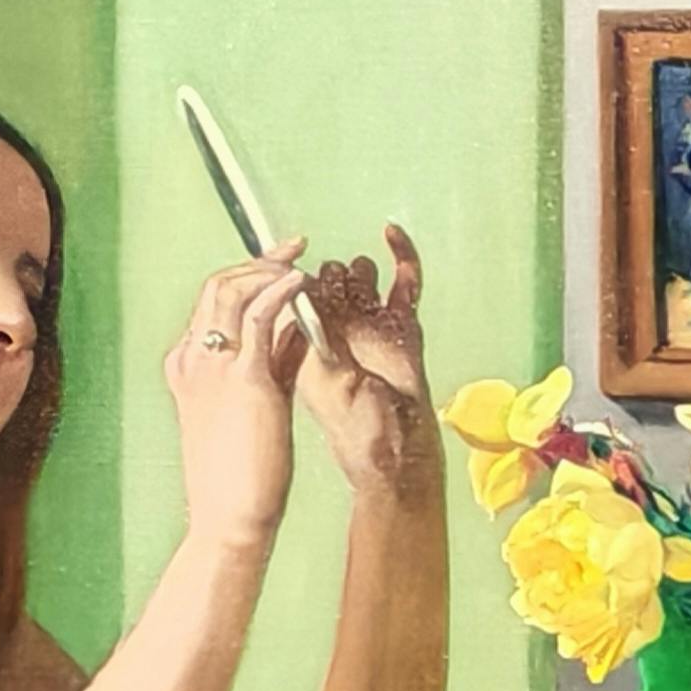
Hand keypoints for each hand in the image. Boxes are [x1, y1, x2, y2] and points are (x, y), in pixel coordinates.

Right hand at [165, 238, 310, 552]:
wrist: (228, 517)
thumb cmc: (240, 475)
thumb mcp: (253, 405)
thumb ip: (273, 361)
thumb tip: (298, 326)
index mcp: (185, 367)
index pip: (212, 303)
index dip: (246, 275)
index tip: (277, 264)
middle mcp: (192, 359)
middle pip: (218, 285)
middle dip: (257, 260)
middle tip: (294, 249)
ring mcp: (213, 366)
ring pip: (234, 289)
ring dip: (270, 268)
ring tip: (301, 266)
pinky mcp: (244, 377)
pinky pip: (262, 314)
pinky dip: (282, 289)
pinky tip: (302, 283)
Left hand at [285, 224, 437, 501]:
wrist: (399, 456)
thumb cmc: (355, 432)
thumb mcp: (320, 385)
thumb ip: (308, 344)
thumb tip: (289, 305)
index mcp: (308, 347)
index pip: (296, 297)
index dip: (290, 280)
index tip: (286, 267)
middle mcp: (340, 333)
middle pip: (330, 281)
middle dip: (327, 277)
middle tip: (327, 287)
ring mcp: (373, 327)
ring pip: (362, 276)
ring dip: (357, 272)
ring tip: (356, 291)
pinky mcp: (405, 325)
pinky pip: (405, 281)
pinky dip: (401, 254)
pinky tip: (390, 233)